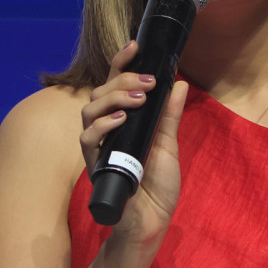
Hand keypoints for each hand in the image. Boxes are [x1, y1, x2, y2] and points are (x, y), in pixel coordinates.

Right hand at [79, 40, 188, 243]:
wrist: (151, 222)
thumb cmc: (157, 187)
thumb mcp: (168, 144)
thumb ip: (170, 115)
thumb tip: (179, 83)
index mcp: (124, 121)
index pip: (114, 85)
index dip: (120, 63)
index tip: (135, 45)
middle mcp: (107, 130)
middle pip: (100, 92)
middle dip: (123, 79)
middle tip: (148, 81)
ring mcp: (99, 147)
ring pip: (89, 109)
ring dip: (114, 97)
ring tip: (138, 97)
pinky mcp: (95, 164)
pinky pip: (88, 139)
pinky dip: (103, 125)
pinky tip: (122, 119)